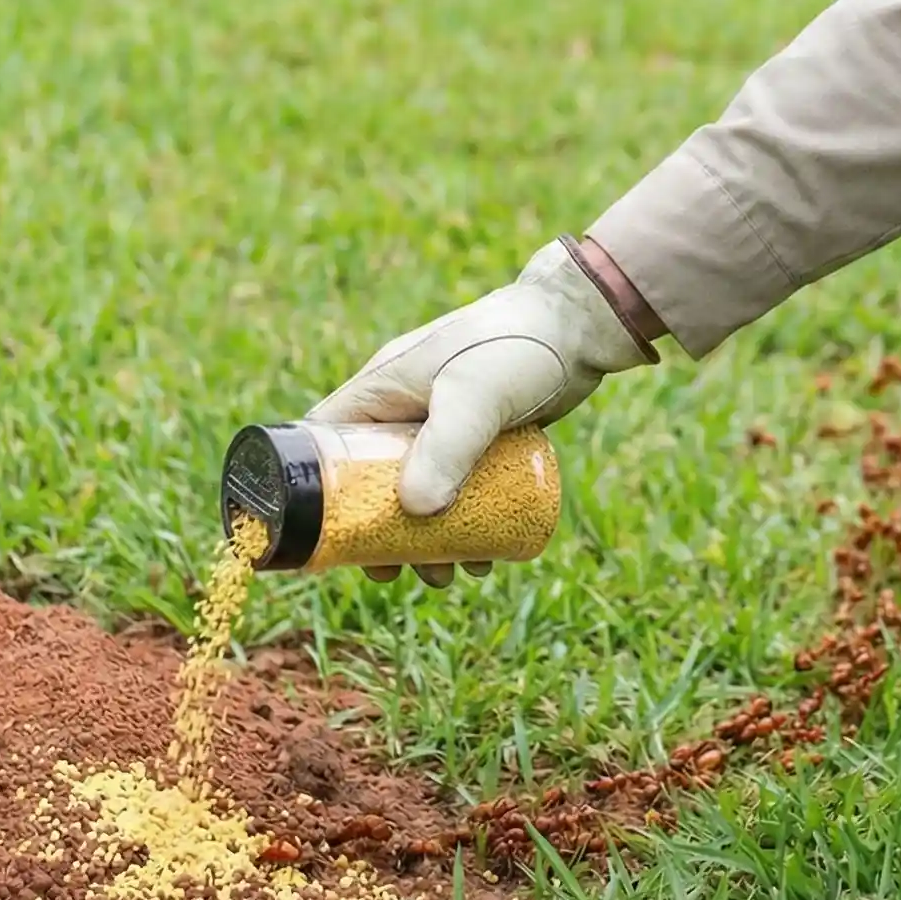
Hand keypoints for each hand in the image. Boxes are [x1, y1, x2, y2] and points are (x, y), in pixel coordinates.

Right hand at [310, 236, 657, 586]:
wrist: (581, 324)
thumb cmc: (517, 347)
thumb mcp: (475, 397)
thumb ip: (446, 448)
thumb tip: (414, 510)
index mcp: (381, 389)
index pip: (325, 442)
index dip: (319, 491)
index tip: (331, 539)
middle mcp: (405, 407)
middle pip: (373, 480)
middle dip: (383, 531)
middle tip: (395, 575)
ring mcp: (444, 421)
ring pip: (421, 489)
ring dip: (428, 537)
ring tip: (449, 576)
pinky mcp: (482, 433)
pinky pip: (461, 486)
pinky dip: (466, 521)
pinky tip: (486, 554)